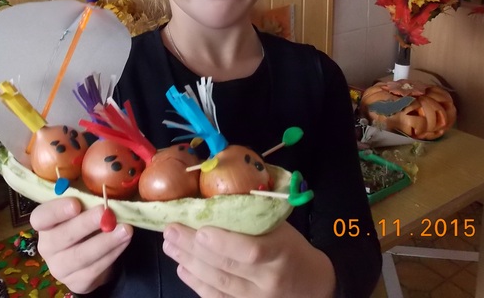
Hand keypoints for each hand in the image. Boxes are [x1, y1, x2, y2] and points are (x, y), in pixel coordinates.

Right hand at [30, 198, 132, 293]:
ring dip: (105, 242)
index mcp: (45, 223)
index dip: (56, 211)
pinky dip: (112, 254)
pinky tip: (124, 241)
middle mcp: (47, 246)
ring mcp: (60, 267)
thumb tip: (102, 180)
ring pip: (80, 256)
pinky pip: (94, 269)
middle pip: (61, 237)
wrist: (92, 254)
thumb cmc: (86, 220)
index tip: (75, 203)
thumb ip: (87, 193)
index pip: (41, 217)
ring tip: (125, 229)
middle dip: (85, 224)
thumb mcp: (84, 204)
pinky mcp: (76, 282)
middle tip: (105, 212)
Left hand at [162, 222, 335, 297]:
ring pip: (218, 282)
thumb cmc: (292, 250)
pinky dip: (197, 283)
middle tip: (171, 230)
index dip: (223, 242)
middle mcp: (268, 279)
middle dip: (194, 247)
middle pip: (227, 265)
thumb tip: (215, 196)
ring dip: (190, 262)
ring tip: (170, 245)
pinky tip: (182, 268)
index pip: (251, 250)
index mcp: (280, 252)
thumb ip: (254, 216)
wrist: (313, 287)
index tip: (200, 229)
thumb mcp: (281, 229)